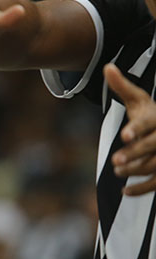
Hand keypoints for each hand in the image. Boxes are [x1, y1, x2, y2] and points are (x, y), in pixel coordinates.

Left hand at [107, 64, 155, 195]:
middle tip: (114, 161)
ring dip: (135, 170)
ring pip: (154, 164)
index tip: (124, 135)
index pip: (147, 122)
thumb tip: (106, 67)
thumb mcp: (139, 100)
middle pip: (152, 146)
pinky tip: (125, 192)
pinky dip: (142, 189)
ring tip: (117, 170)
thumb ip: (122, 86)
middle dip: (134, 154)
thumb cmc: (152, 114)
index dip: (137, 129)